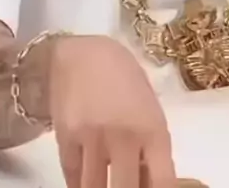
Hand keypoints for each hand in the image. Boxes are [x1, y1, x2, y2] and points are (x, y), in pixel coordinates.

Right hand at [49, 35, 175, 187]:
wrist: (82, 54)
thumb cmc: (124, 77)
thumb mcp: (148, 108)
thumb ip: (151, 146)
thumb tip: (150, 183)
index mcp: (152, 128)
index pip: (163, 181)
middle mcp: (124, 137)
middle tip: (124, 185)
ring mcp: (92, 140)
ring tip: (106, 183)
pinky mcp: (65, 141)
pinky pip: (73, 179)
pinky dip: (80, 185)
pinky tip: (86, 182)